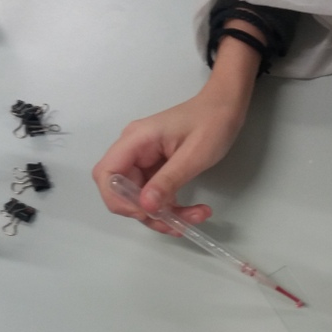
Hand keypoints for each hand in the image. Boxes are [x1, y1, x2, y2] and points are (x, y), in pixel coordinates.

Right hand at [93, 34, 259, 233]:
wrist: (225, 108)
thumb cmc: (212, 123)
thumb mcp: (194, 155)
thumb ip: (169, 181)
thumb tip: (146, 206)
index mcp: (136, 140)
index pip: (107, 173)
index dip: (118, 199)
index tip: (145, 212)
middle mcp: (134, 151)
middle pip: (121, 192)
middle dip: (147, 213)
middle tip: (176, 223)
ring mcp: (144, 161)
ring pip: (140, 200)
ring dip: (164, 216)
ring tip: (195, 217)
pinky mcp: (155, 170)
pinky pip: (155, 197)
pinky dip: (171, 209)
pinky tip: (194, 212)